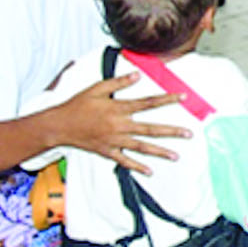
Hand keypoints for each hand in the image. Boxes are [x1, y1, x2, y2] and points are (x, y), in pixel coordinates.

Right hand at [48, 73, 190, 175]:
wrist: (58, 126)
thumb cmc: (77, 105)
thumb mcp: (97, 88)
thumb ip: (119, 82)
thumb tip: (137, 75)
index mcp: (118, 108)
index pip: (148, 103)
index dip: (167, 99)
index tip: (184, 97)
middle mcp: (119, 126)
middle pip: (150, 128)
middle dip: (171, 131)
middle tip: (189, 134)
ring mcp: (114, 141)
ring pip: (141, 147)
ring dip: (160, 152)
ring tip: (176, 156)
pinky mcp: (107, 151)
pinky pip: (125, 161)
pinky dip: (137, 166)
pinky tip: (150, 171)